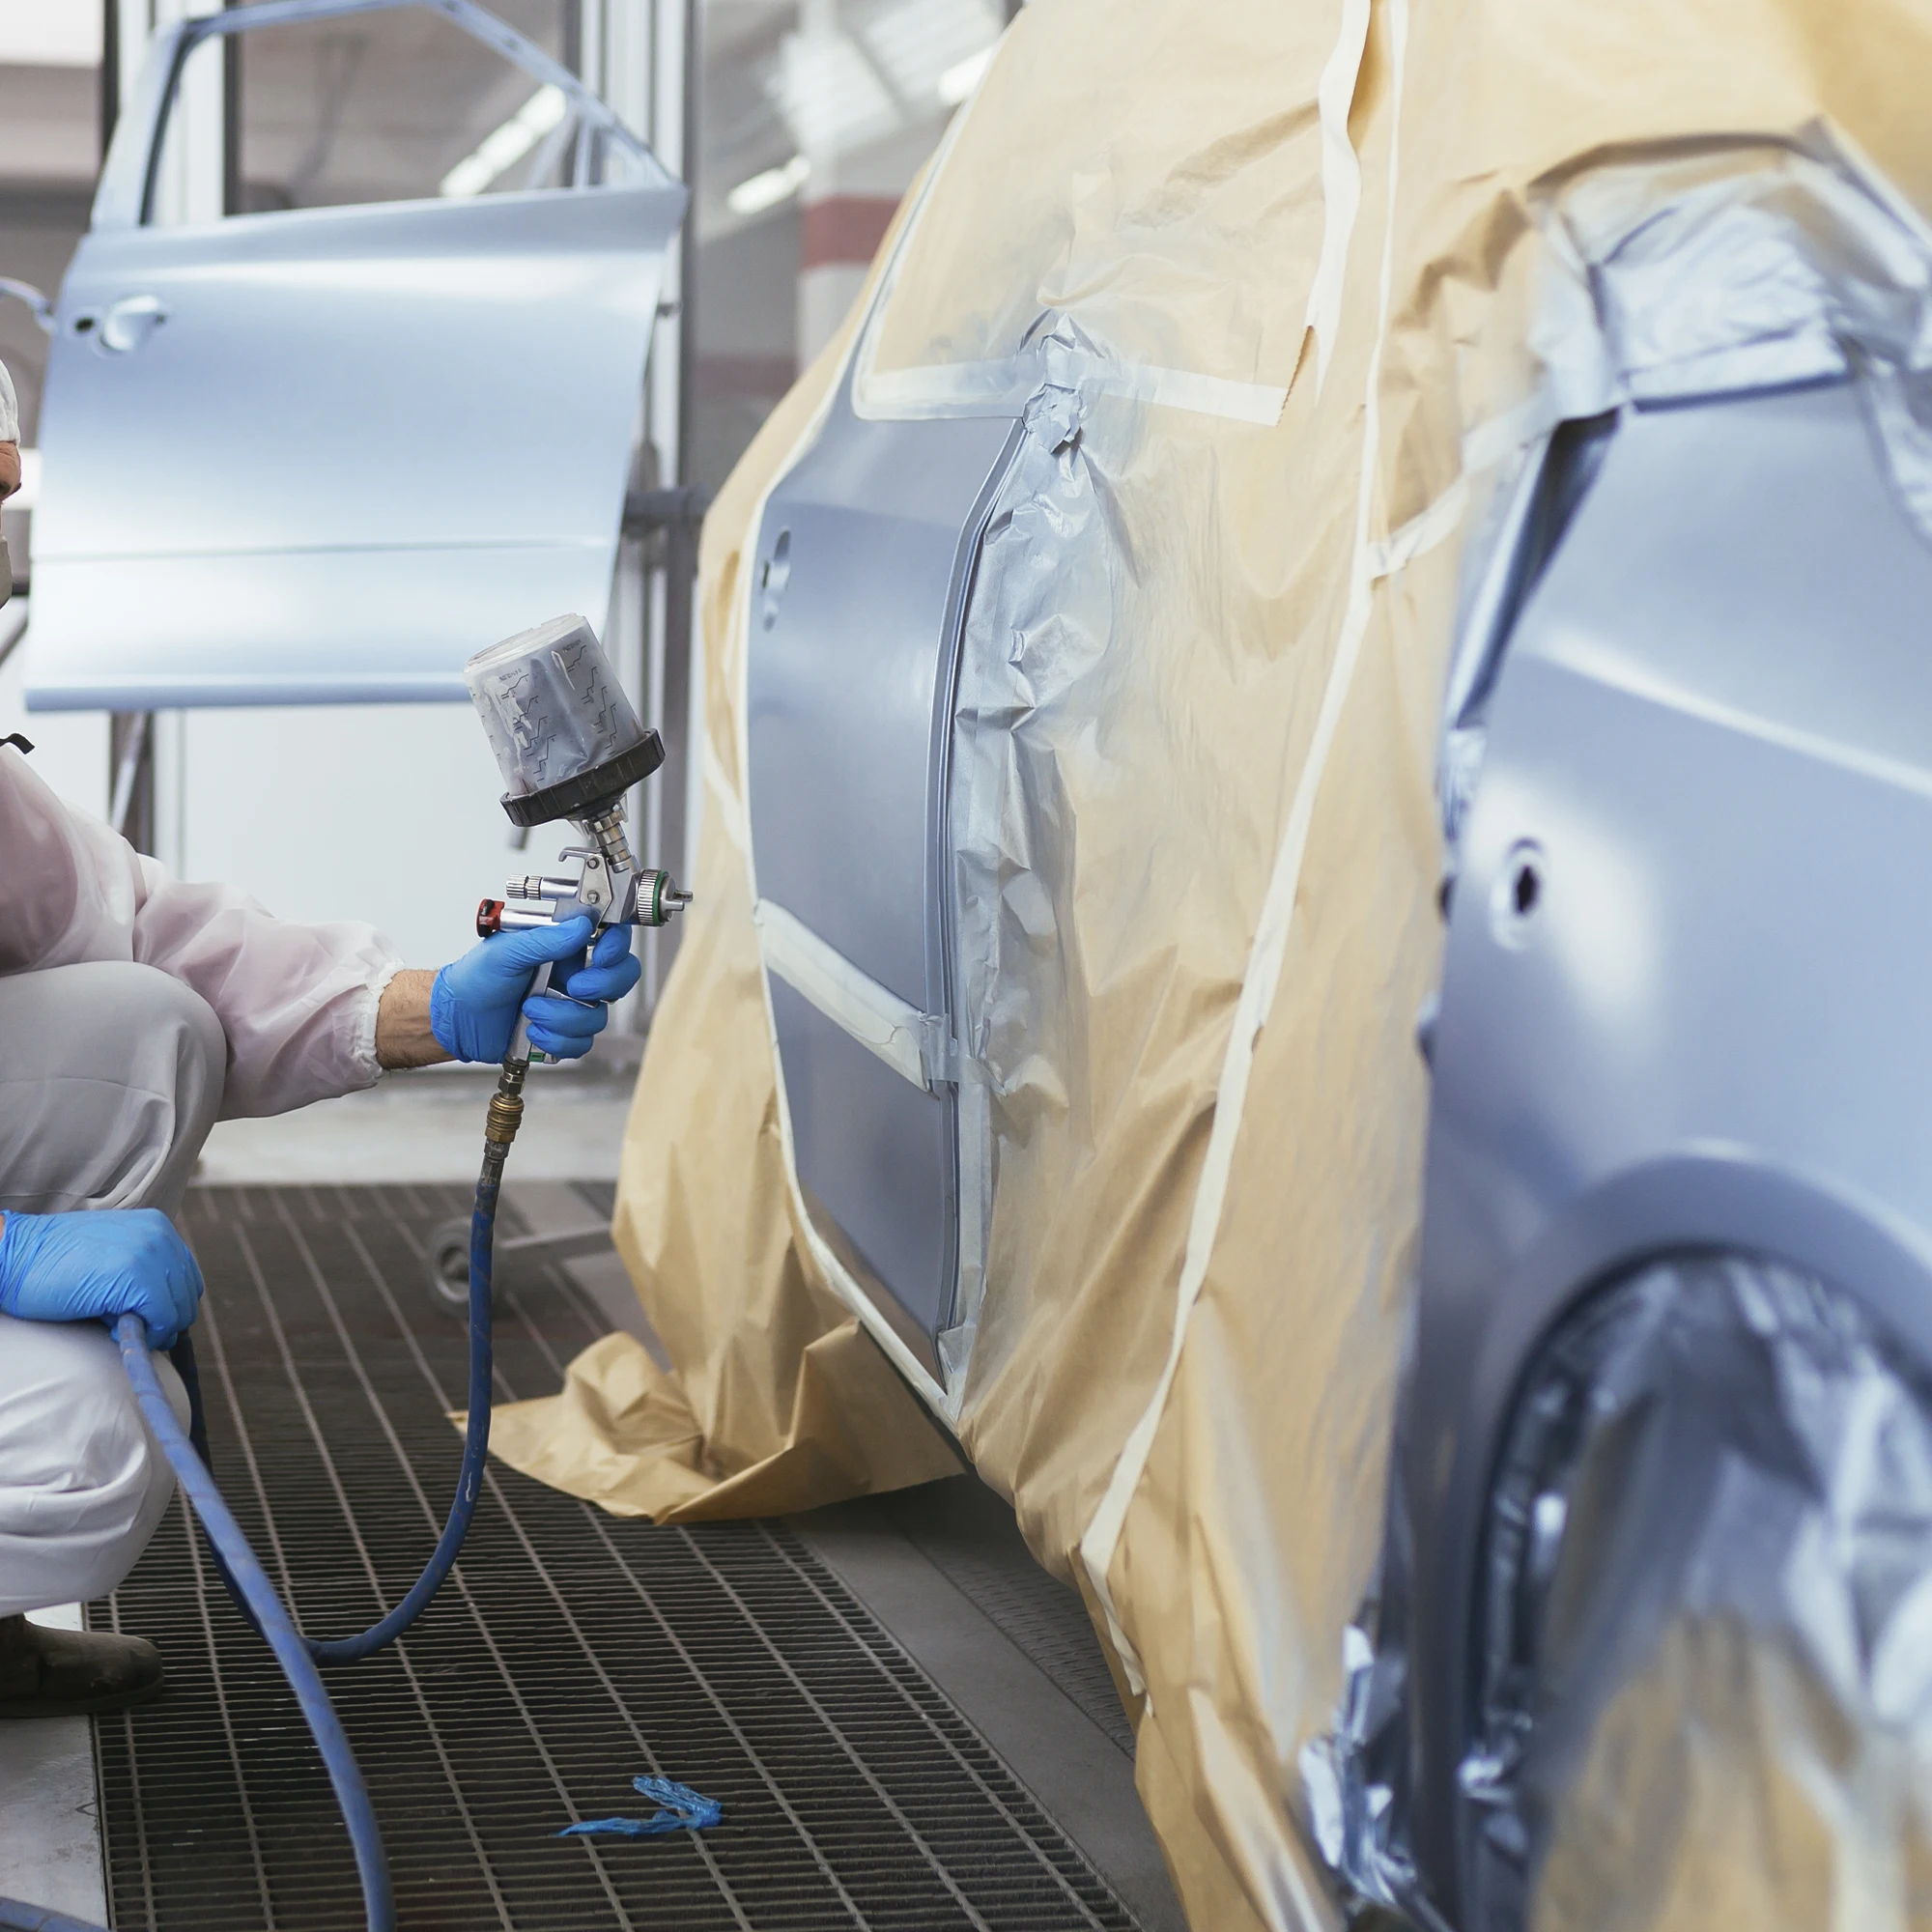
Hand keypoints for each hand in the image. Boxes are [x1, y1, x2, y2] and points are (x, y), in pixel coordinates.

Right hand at [0, 1209, 204, 1349]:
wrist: (12, 1256)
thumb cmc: (53, 1263)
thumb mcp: (110, 1256)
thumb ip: (142, 1273)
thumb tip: (166, 1313)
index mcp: (157, 1228)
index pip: (186, 1277)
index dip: (168, 1304)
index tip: (142, 1316)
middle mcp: (160, 1236)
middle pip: (187, 1295)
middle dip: (162, 1318)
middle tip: (125, 1325)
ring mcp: (150, 1255)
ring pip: (178, 1310)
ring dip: (152, 1327)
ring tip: (113, 1324)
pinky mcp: (136, 1278)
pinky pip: (162, 1319)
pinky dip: (144, 1334)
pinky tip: (109, 1329)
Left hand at [429, 918, 640, 1062]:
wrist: (456, 1019)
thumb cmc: (474, 980)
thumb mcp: (506, 951)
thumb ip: (545, 939)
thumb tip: (580, 926)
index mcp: (564, 949)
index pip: (611, 940)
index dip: (617, 947)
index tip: (602, 954)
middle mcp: (573, 976)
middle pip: (620, 979)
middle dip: (601, 986)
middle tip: (571, 988)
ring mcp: (570, 1006)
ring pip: (598, 1017)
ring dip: (563, 1018)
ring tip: (531, 1012)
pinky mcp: (563, 1034)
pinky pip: (582, 1043)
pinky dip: (557, 1041)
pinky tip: (533, 1032)